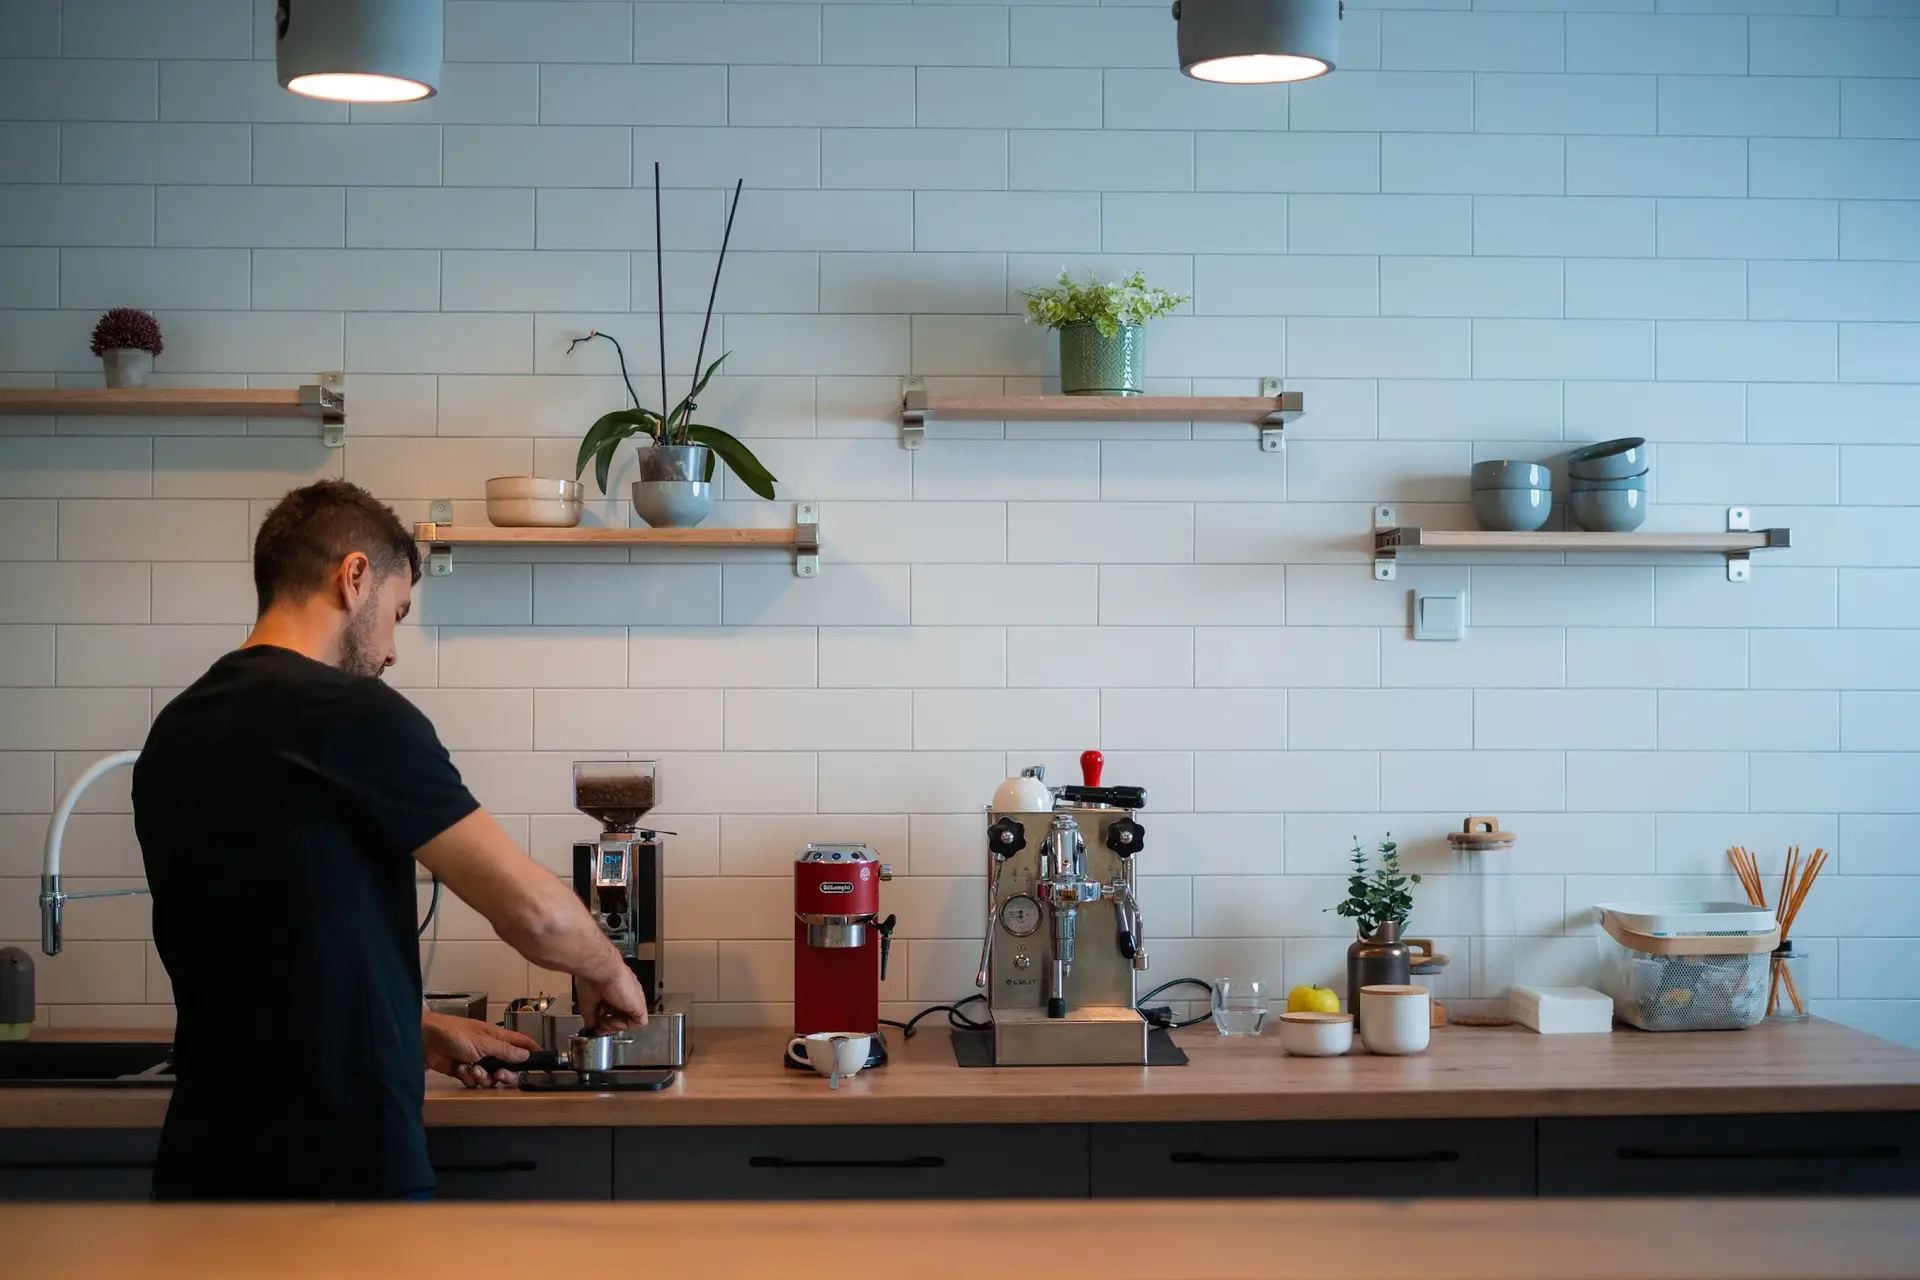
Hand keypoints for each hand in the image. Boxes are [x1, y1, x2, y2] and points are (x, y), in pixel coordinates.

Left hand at [422, 1011, 539, 1089]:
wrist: (425, 1040)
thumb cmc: (456, 1034)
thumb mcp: (484, 1042)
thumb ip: (505, 1051)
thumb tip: (527, 1055)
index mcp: (498, 1038)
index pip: (521, 1043)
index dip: (532, 1051)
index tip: (542, 1063)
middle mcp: (489, 1049)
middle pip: (507, 1066)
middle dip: (505, 1074)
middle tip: (499, 1075)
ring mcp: (476, 1060)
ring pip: (490, 1076)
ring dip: (482, 1076)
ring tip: (472, 1070)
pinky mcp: (462, 1070)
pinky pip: (473, 1081)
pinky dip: (468, 1078)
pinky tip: (460, 1071)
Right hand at [576, 964, 648, 1032]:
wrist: (602, 970)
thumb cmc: (593, 979)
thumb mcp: (588, 1002)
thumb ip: (590, 1016)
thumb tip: (590, 1026)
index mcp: (616, 990)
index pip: (614, 1010)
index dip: (605, 1021)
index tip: (595, 1026)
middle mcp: (627, 995)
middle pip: (622, 1016)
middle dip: (609, 1025)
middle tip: (599, 1028)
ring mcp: (634, 1000)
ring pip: (630, 1020)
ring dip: (615, 1025)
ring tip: (603, 1022)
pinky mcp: (640, 1005)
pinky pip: (638, 1022)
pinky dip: (624, 1025)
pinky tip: (612, 1021)